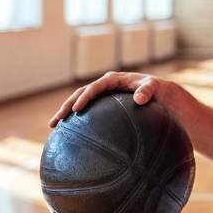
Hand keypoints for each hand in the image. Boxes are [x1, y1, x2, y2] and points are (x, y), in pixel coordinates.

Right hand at [49, 71, 165, 127]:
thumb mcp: (154, 87)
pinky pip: (87, 111)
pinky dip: (76, 119)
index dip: (84, 97)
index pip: (94, 87)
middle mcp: (104, 85)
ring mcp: (102, 95)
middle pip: (80, 94)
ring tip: (53, 125)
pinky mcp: (102, 104)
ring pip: (79, 101)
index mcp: (112, 79)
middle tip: (57, 119)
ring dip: (66, 112)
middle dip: (67, 106)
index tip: (77, 109)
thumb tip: (139, 99)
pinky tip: (68, 133)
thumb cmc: (156, 89)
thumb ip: (147, 91)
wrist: (159, 93)